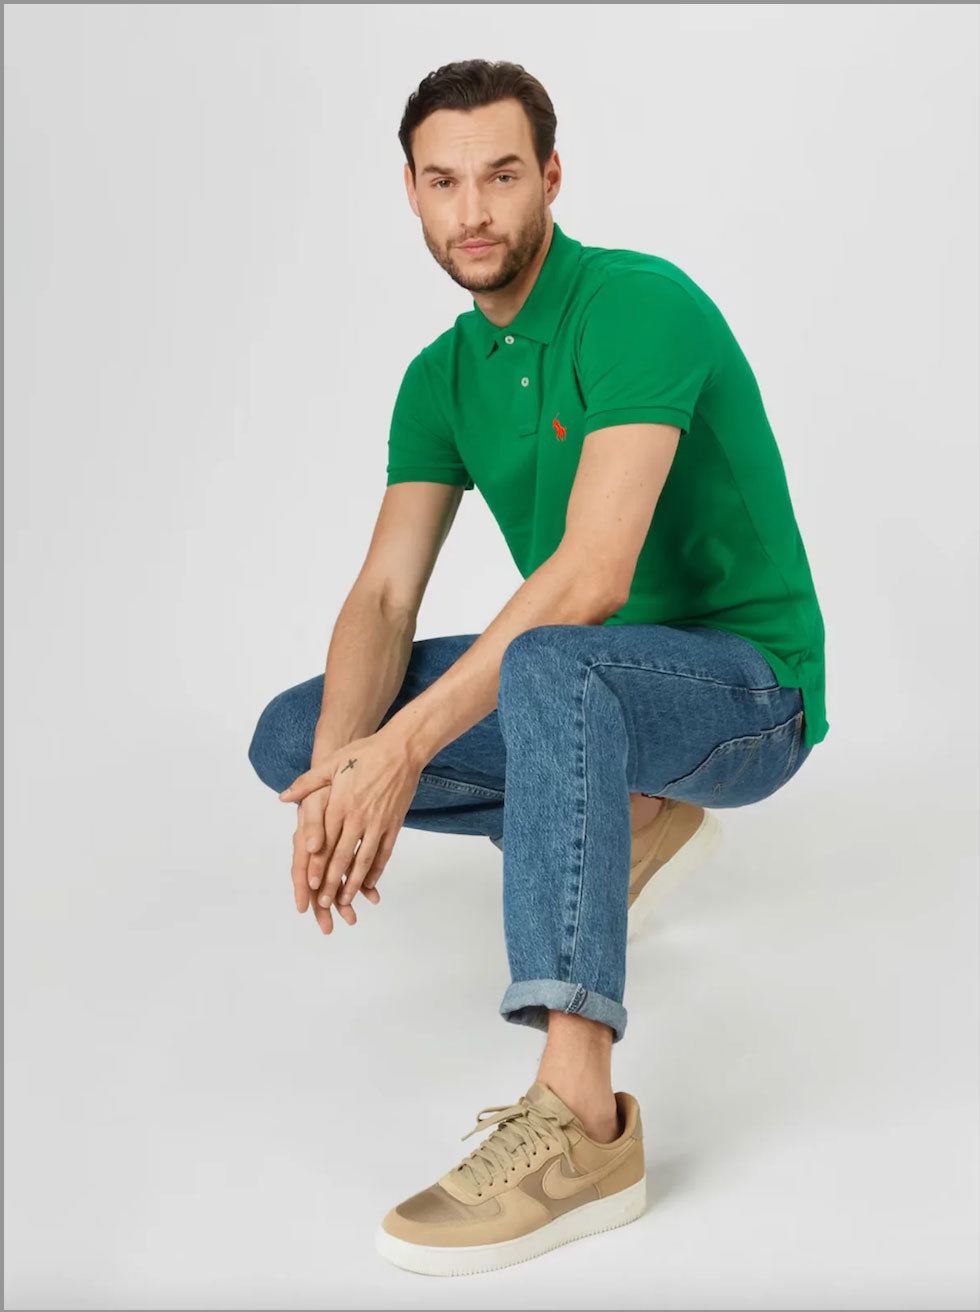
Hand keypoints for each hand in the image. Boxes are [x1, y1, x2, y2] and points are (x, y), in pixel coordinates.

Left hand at [279, 728, 421, 919]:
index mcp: (339, 804)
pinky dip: (376, 870)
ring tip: (345, 900)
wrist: (402, 749)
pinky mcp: (393, 824)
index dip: (318, 865)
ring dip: (353, 882)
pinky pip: (384, 853)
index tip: (311, 884)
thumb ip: (306, 783)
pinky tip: (369, 883)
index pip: (325, 842)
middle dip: (333, 882)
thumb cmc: (364, 753)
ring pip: (364, 859)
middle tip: (324, 903)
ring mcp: (378, 822)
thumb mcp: (331, 763)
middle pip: (343, 856)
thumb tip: (283, 797)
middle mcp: (358, 817)